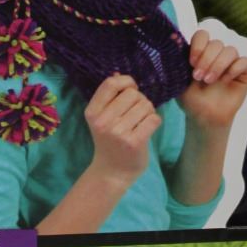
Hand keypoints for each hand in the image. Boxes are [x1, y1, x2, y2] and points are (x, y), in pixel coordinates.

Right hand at [84, 73, 160, 187]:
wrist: (112, 173)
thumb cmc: (109, 141)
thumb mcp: (101, 119)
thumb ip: (109, 97)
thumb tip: (117, 73)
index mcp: (92, 112)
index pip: (111, 84)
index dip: (126, 82)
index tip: (131, 90)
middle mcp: (103, 122)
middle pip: (133, 94)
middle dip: (140, 100)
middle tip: (136, 114)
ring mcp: (118, 133)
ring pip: (146, 105)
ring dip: (148, 112)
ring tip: (140, 123)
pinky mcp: (134, 142)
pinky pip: (154, 119)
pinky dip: (155, 122)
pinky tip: (147, 130)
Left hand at [179, 30, 246, 129]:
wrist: (205, 118)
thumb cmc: (191, 99)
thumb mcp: (179, 80)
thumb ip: (177, 61)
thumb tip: (173, 39)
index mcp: (201, 52)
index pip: (203, 35)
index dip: (198, 45)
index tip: (192, 62)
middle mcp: (217, 54)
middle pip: (216, 43)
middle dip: (207, 59)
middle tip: (199, 77)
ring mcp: (231, 62)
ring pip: (230, 50)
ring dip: (219, 65)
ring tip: (209, 81)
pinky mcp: (244, 72)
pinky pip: (244, 61)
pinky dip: (234, 69)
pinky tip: (225, 81)